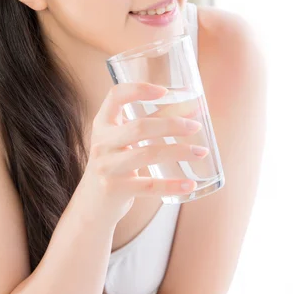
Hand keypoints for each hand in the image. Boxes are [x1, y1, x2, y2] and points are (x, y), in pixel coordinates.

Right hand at [77, 83, 206, 226]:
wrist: (91, 204)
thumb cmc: (115, 164)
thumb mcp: (124, 140)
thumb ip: (153, 121)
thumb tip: (192, 107)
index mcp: (103, 123)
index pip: (115, 96)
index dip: (138, 89)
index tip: (164, 91)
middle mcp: (102, 143)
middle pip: (139, 127)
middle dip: (171, 125)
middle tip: (195, 126)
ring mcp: (107, 167)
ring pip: (147, 154)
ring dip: (178, 152)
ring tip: (201, 152)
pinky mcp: (116, 189)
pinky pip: (149, 185)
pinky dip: (172, 185)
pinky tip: (190, 183)